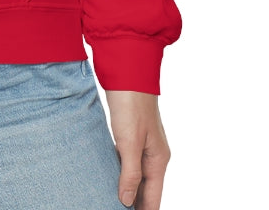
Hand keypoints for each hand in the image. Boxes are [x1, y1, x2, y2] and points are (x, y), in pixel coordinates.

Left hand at [102, 89, 170, 208]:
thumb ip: (129, 172)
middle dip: (135, 205)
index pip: (153, 199)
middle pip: (146, 191)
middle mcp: (154, 155)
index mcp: (158, 159)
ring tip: (112, 203)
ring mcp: (143, 145)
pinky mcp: (131, 136)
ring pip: (136, 177)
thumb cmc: (131, 103)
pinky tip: (110, 180)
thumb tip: (127, 202)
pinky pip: (127, 163)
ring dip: (127, 191)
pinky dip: (121, 174)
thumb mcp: (129, 141)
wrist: (127, 71)